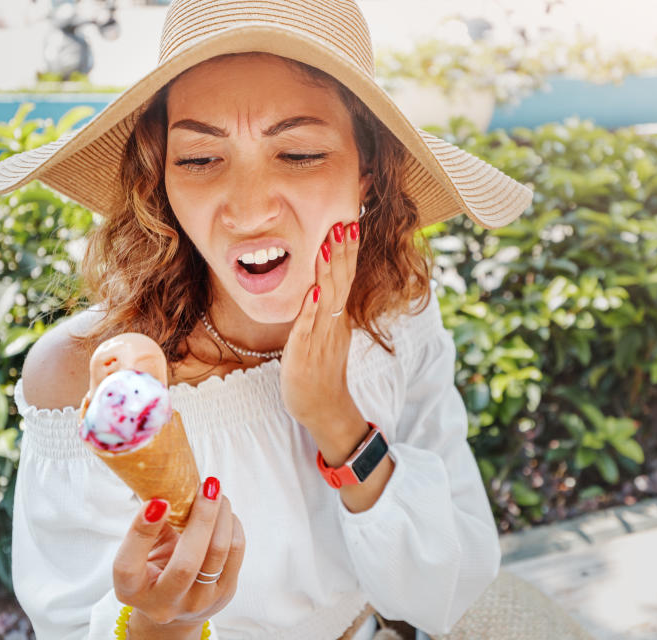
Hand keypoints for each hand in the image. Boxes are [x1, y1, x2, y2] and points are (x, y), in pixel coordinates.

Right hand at [112, 478, 244, 637]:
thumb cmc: (154, 568)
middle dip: (201, 518)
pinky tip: (224, 513)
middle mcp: (164, 603)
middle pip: (186, 564)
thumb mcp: (140, 551)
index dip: (141, 533)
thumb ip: (150, 525)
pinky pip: (235, 550)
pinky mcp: (225, 593)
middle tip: (207, 486)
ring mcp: (197, 602)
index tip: (157, 501)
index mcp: (131, 590)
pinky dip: (231, 524)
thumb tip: (167, 482)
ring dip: (221, 514)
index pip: (127, 565)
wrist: (177, 606)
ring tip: (216, 492)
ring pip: (218, 552)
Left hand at [280, 219, 362, 433]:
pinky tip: (313, 291)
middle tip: (344, 220)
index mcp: (337, 317)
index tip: (350, 222)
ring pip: (327, 298)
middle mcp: (333, 323)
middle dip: (342, 251)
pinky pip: (308, 328)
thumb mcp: (326, 334)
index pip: (346, 277)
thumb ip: (326, 309)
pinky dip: (311, 309)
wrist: (324, 407)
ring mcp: (321, 337)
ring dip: (328, 270)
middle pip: (341, 281)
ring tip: (328, 242)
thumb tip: (323, 285)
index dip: (348, 251)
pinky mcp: (305, 353)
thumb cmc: (321, 371)